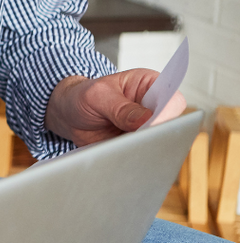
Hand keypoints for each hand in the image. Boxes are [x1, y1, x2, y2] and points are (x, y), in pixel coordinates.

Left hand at [45, 70, 186, 145]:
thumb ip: (120, 107)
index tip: (152, 126)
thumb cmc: (85, 96)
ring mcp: (148, 129)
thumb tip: (146, 120)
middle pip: (171, 125)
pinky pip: (143, 155)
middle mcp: (154, 107)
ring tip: (120, 148)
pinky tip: (118, 156)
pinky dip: (133, 158)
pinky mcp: (139, 145)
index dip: (167, 114)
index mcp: (150, 84)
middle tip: (135, 141)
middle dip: (155, 135)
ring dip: (143, 149)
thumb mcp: (97, 96)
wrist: (69, 115)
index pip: (173, 100)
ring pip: (159, 144)